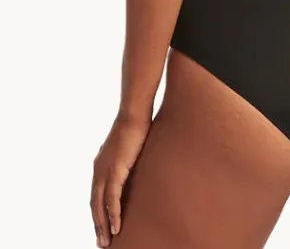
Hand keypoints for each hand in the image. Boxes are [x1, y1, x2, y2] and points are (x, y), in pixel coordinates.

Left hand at [90, 114, 150, 246]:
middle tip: (102, 242)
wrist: (134, 114)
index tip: (102, 227)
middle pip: (94, 203)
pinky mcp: (115, 171)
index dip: (98, 212)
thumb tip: (132, 166)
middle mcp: (98, 170)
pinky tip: (117, 227)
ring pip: (100, 205)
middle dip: (97, 224)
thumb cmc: (135, 126)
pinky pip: (112, 199)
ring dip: (103, 225)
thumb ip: (126, 160)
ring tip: (107, 241)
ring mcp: (105, 171)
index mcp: (100, 164)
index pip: (96, 194)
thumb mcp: (127, 148)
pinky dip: (113, 215)